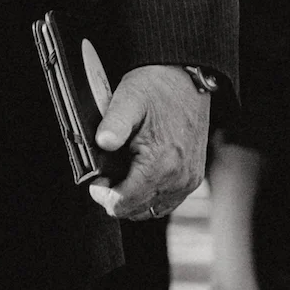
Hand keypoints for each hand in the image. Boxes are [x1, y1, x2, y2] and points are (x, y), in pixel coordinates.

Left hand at [89, 65, 210, 221]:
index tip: (96, 181)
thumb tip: (102, 143)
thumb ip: (114, 124)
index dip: (103, 196)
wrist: (187, 78)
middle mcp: (179, 179)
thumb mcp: (129, 98)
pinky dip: (150, 196)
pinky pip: (167, 202)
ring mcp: (189, 180)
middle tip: (106, 176)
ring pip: (152, 210)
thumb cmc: (156, 87)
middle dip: (117, 197)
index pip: (124, 203)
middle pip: (137, 211)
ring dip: (133, 198)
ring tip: (122, 174)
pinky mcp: (193, 178)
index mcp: (161, 163)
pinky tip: (139, 176)